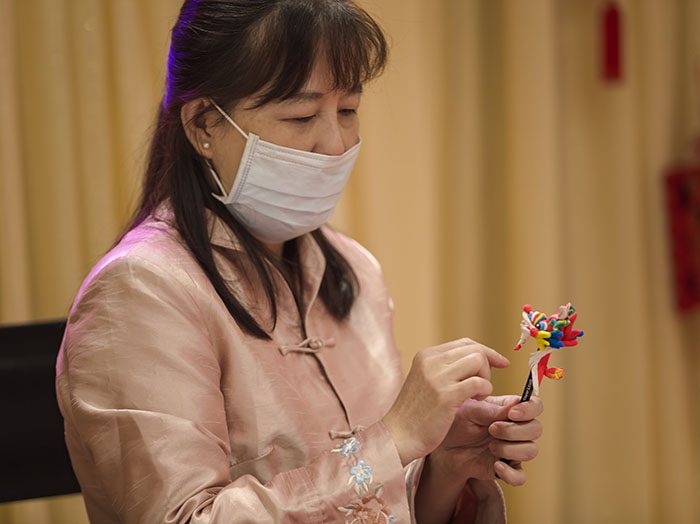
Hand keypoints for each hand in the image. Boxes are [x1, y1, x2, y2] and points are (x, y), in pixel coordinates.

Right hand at [382, 338, 508, 466]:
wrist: (398, 435)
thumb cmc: (415, 413)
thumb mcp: (426, 382)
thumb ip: (445, 369)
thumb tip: (476, 360)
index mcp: (426, 355)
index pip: (465, 343)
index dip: (486, 352)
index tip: (500, 363)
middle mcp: (431, 361)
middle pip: (475, 349)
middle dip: (489, 366)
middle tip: (484, 386)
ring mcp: (438, 377)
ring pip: (478, 361)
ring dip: (485, 378)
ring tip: (477, 395)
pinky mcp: (446, 395)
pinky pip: (479, 383)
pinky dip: (484, 391)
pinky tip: (475, 401)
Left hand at [429, 395, 543, 485]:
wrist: (445, 447)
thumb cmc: (458, 423)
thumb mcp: (470, 411)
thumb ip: (491, 409)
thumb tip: (513, 407)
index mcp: (510, 410)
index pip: (535, 406)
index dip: (529, 409)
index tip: (512, 413)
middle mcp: (517, 429)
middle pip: (536, 429)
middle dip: (514, 430)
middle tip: (491, 429)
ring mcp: (513, 450)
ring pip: (531, 450)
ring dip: (510, 448)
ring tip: (490, 446)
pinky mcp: (506, 469)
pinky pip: (520, 477)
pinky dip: (510, 473)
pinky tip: (496, 466)